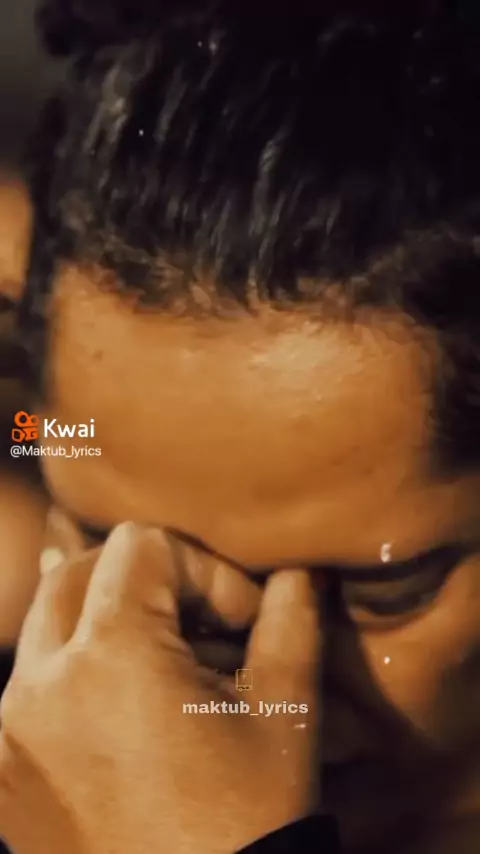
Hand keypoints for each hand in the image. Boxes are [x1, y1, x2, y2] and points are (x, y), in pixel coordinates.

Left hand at [0, 523, 321, 853]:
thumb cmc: (248, 821)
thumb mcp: (284, 712)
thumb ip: (290, 619)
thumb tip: (299, 570)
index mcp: (110, 655)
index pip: (143, 547)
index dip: (203, 570)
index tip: (239, 622)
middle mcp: (41, 684)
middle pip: (81, 572)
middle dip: (144, 581)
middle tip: (198, 626)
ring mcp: (11, 729)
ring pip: (49, 624)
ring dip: (106, 621)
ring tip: (166, 667)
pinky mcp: (3, 769)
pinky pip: (32, 683)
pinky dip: (77, 670)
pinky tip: (128, 708)